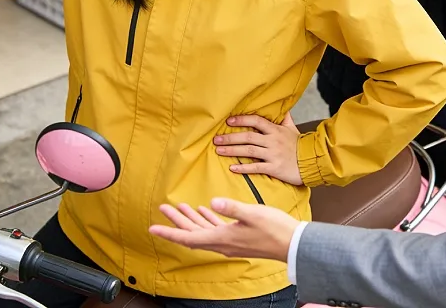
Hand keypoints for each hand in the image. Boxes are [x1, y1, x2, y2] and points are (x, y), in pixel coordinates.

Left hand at [149, 198, 297, 261]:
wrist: (292, 244)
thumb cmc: (275, 229)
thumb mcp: (253, 214)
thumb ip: (232, 208)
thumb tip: (213, 202)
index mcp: (222, 239)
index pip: (189, 237)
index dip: (170, 232)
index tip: (153, 228)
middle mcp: (222, 243)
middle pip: (192, 233)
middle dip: (176, 221)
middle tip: (163, 208)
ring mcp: (230, 242)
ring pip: (203, 231)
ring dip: (190, 219)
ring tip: (178, 206)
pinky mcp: (238, 238)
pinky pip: (215, 230)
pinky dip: (206, 220)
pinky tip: (204, 210)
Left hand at [215, 114, 303, 185]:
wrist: (312, 162)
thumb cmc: (300, 146)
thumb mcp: (293, 129)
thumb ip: (285, 119)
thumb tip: (283, 108)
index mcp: (276, 130)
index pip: (257, 121)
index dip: (242, 120)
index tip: (229, 121)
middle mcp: (272, 141)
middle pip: (248, 137)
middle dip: (231, 137)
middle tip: (216, 139)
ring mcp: (272, 155)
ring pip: (249, 151)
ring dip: (232, 150)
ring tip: (219, 151)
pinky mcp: (274, 168)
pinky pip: (256, 167)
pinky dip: (243, 168)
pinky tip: (232, 168)